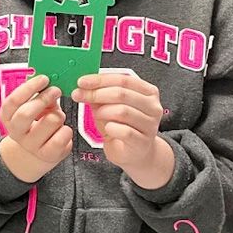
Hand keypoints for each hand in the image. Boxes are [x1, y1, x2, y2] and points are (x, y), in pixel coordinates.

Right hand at [0, 74, 71, 183]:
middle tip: (56, 90)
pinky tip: (62, 130)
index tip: (44, 79)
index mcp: (8, 117)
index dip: (29, 87)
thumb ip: (40, 94)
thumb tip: (49, 80)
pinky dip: (67, 130)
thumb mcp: (35, 106)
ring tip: (58, 117)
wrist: (39, 151)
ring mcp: (31, 145)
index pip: (13, 101)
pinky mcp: (48, 154)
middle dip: (44, 98)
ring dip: (59, 115)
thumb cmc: (38, 122)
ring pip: (50, 121)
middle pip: (26, 113)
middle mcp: (17, 132)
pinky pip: (63, 136)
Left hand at [72, 72, 173, 188]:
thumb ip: (99, 94)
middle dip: (96, 93)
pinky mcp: (143, 142)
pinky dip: (111, 128)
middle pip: (122, 94)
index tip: (81, 81)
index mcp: (148, 92)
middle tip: (78, 95)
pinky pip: (124, 131)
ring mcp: (150, 125)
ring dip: (103, 112)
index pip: (123, 79)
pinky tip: (108, 129)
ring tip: (96, 115)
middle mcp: (153, 107)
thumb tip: (82, 85)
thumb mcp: (109, 106)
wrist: (134, 153)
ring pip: (122, 111)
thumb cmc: (122, 126)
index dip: (100, 79)